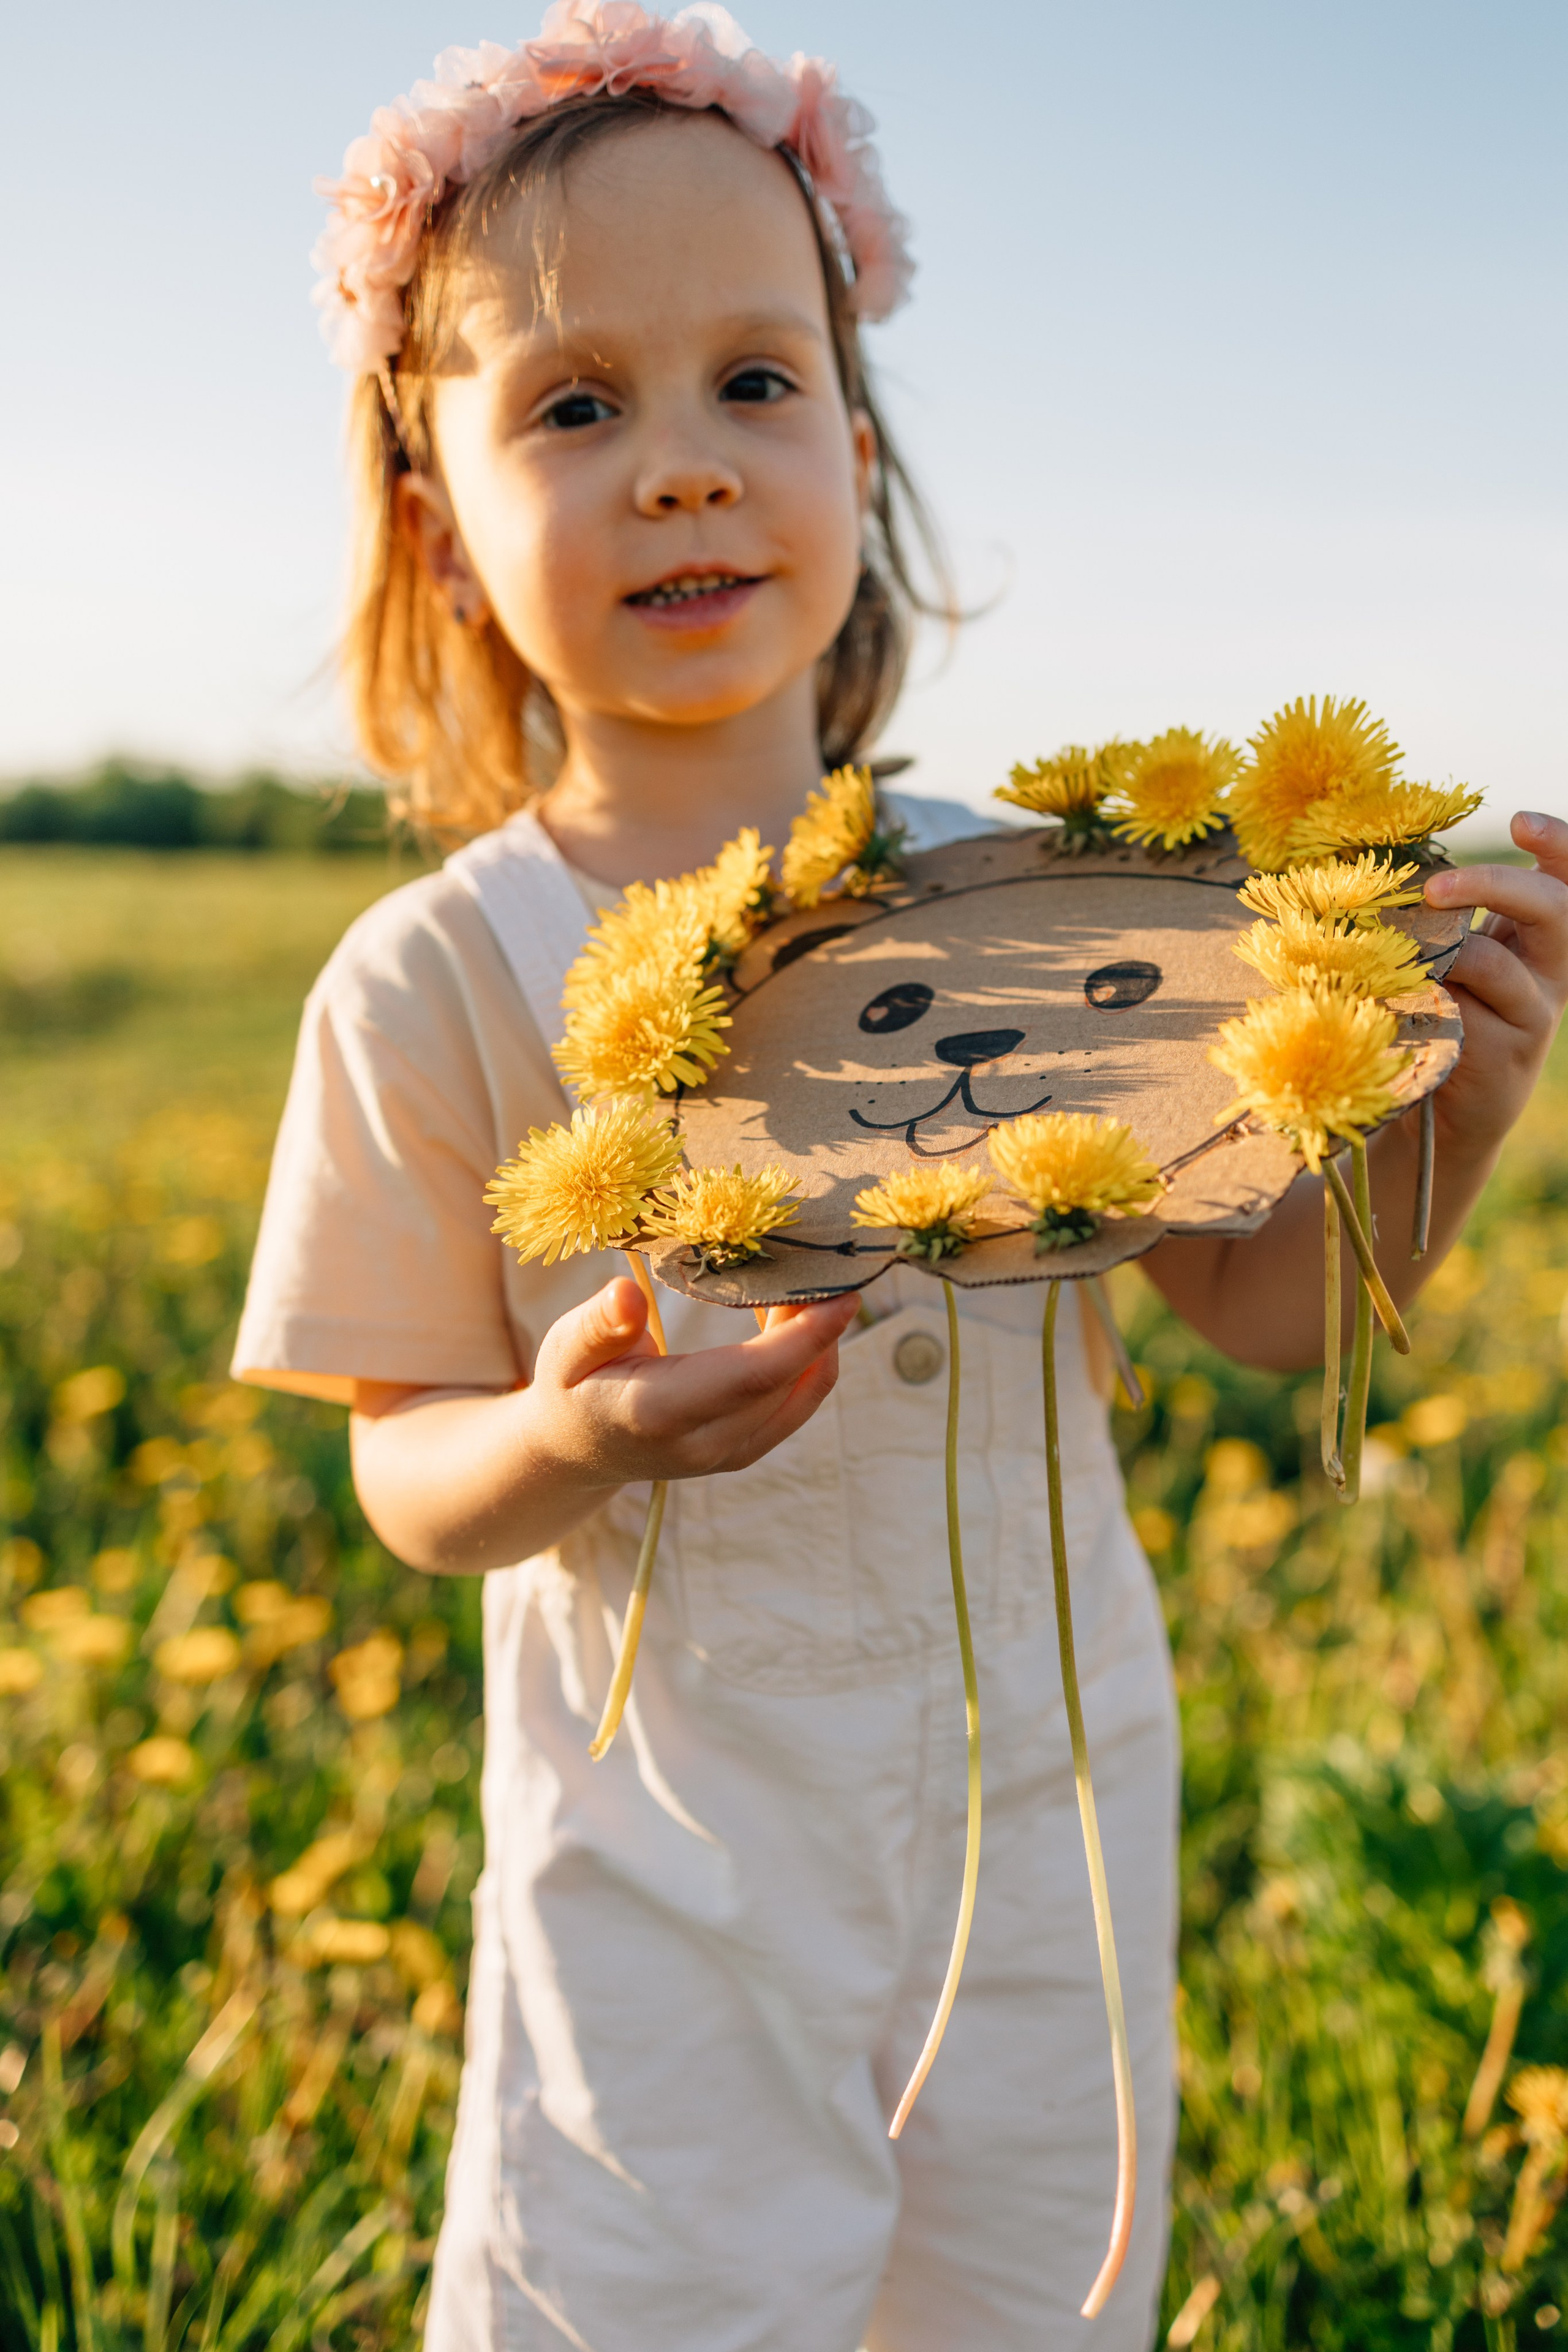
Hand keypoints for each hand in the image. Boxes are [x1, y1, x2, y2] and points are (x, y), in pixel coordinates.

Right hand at [530, 1275, 858, 1488]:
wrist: (576, 1450)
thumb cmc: (572, 1385)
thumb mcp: (566, 1348)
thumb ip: (599, 1324)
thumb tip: (627, 1293)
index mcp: (660, 1413)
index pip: (753, 1376)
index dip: (805, 1335)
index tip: (843, 1293)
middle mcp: (707, 1443)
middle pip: (789, 1381)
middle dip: (820, 1321)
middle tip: (822, 1260)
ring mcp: (732, 1453)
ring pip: (804, 1393)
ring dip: (820, 1337)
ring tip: (806, 1281)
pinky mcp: (748, 1449)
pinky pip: (798, 1402)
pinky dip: (810, 1356)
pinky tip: (794, 1313)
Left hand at [1419, 810, 1567, 1165]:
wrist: (1453, 1111)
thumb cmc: (1453, 1017)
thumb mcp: (1463, 958)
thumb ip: (1458, 915)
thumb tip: (1417, 863)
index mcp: (1546, 939)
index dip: (1560, 844)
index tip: (1520, 821)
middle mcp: (1553, 974)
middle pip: (1553, 910)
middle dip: (1494, 884)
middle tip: (1435, 887)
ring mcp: (1533, 1017)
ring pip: (1492, 964)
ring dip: (1436, 954)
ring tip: (1398, 963)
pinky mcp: (1502, 1057)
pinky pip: (1455, 1013)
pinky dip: (1416, 1002)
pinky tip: (1393, 1006)